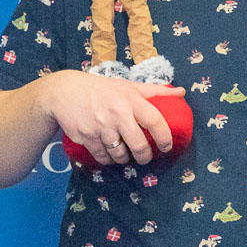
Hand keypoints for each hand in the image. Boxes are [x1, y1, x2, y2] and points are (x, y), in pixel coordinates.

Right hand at [40, 71, 185, 165]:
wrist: (65, 92)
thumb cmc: (102, 89)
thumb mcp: (128, 86)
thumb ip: (155, 91)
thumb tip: (182, 92)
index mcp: (131, 99)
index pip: (154, 120)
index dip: (164, 137)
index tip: (167, 147)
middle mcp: (117, 114)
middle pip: (139, 144)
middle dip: (145, 156)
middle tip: (146, 158)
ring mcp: (101, 127)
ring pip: (120, 154)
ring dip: (126, 159)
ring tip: (127, 157)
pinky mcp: (86, 137)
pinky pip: (103, 157)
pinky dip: (109, 160)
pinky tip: (111, 156)